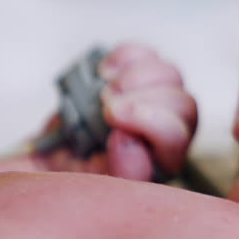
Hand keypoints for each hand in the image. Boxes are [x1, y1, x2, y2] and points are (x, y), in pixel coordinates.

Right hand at [36, 43, 197, 180]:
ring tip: (102, 91)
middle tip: (106, 106)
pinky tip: (102, 72)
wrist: (54, 157)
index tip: (112, 123)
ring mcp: (157, 99)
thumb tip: (126, 139)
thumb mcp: (91, 182)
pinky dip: (124, 57)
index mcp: (162, 162)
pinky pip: (146, 56)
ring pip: (170, 76)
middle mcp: (169, 131)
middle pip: (184, 104)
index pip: (176, 138)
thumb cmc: (75, 175)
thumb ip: (120, 170)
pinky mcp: (139, 76)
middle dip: (143, 100)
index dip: (149, 123)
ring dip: (136, 76)